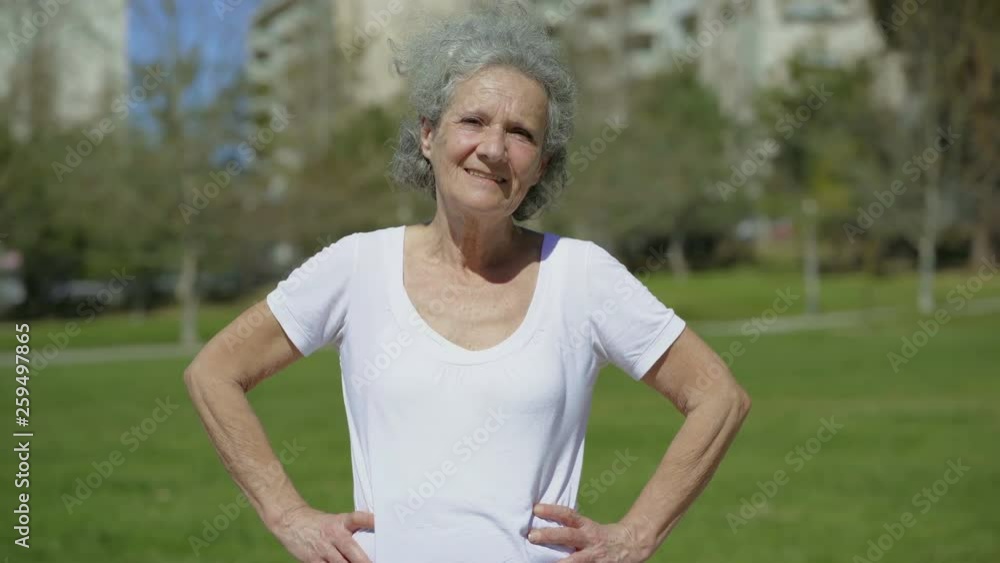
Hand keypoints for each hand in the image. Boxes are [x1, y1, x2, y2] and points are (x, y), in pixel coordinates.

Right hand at [268, 504, 373, 562]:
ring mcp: (323, 548)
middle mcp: (333, 534)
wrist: (290, 521)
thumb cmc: (320, 524)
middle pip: (351, 550)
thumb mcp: (336, 521)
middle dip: (364, 561)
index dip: (370, 520)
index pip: (358, 519)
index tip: (380, 523)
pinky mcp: (313, 559)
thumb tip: (373, 541)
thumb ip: (352, 531)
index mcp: (341, 522)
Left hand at [528, 503, 647, 562]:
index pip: (568, 515)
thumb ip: (571, 528)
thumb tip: (543, 524)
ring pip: (576, 561)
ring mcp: (594, 557)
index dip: (552, 511)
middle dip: (550, 536)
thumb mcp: (589, 528)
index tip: (536, 509)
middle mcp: (589, 540)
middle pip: (568, 536)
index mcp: (586, 527)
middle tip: (532, 536)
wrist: (631, 546)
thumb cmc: (602, 536)